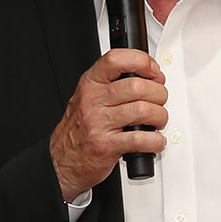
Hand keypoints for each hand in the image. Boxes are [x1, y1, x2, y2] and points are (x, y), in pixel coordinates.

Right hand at [49, 48, 167, 200]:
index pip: (116, 59)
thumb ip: (112, 85)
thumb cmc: (78, 130)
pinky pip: (140, 139)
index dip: (141, 61)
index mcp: (90, 85)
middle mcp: (93, 102)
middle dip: (159, 93)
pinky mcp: (106, 147)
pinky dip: (156, 141)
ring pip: (143, 110)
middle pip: (137, 86)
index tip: (153, 72)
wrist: (60, 161)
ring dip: (160, 116)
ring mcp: (98, 124)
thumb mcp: (87, 98)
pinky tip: (154, 141)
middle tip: (159, 101)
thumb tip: (148, 78)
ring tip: (157, 121)